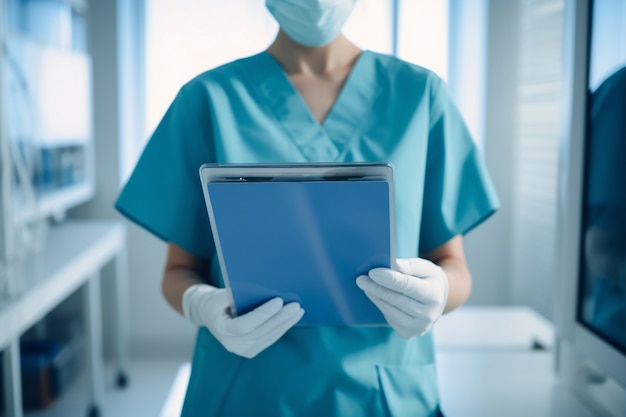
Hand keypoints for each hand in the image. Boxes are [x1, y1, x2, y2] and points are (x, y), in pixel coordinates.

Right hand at [182, 284, 303, 357]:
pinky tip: (291, 319)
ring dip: (286, 324)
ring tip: (298, 311)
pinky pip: (270, 339)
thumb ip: (240, 296)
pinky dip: (281, 328)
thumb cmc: (217, 301)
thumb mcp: (222, 295)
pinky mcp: (251, 351)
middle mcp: (232, 344)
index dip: (263, 314)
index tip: (278, 300)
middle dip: (281, 318)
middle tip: (296, 306)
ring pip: (269, 337)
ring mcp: (242, 350)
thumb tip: (267, 293)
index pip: (245, 325)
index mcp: (221, 329)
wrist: (210, 314)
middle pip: (261, 332)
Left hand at [356, 258, 447, 338]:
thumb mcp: (425, 268)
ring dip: (376, 297)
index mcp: (434, 296)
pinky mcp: (407, 333)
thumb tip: (394, 265)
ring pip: (391, 310)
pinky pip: (389, 317)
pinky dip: (380, 304)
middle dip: (377, 288)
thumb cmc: (428, 279)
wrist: (436, 300)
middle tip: (361, 279)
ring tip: (364, 284)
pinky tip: (374, 295)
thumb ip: (410, 266)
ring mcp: (418, 327)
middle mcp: (428, 315)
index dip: (390, 279)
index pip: (408, 287)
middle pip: (397, 300)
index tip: (373, 272)